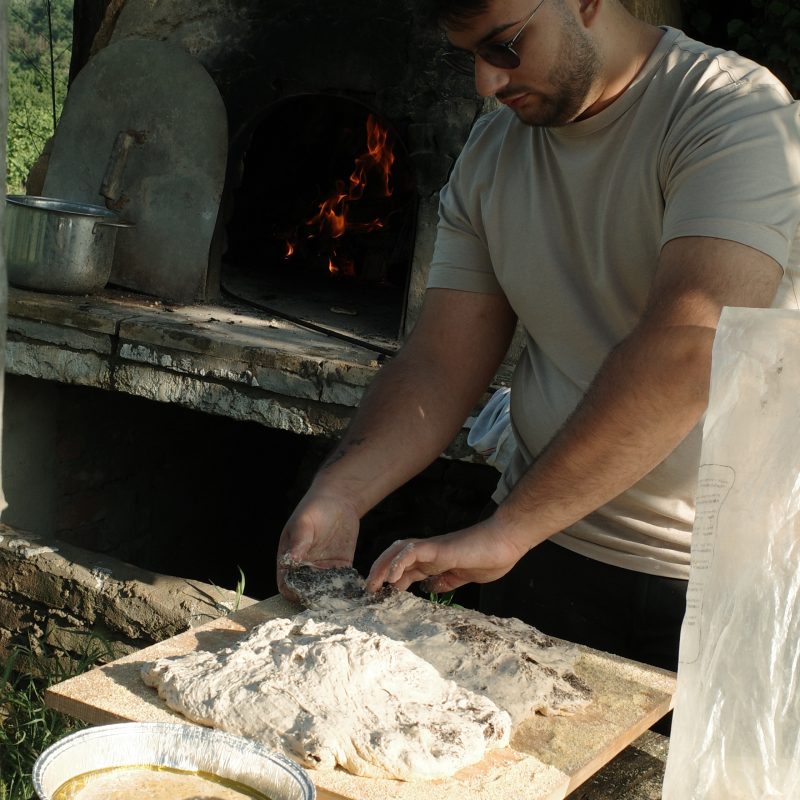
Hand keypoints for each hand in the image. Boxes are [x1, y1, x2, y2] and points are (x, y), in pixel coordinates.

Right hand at [276, 489, 360, 599]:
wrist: (338, 499)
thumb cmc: (313, 507)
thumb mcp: (303, 523)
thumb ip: (298, 543)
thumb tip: (291, 562)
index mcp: (289, 559)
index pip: (286, 584)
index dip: (292, 593)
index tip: (304, 596)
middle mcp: (305, 568)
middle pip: (306, 592)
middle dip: (314, 601)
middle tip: (327, 606)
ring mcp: (323, 568)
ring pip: (325, 590)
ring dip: (333, 598)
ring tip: (343, 604)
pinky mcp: (341, 565)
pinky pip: (343, 582)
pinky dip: (348, 589)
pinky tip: (356, 593)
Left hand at [365, 517, 527, 593]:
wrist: (505, 542)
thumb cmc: (490, 557)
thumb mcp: (462, 577)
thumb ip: (445, 582)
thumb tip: (429, 589)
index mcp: (435, 561)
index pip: (406, 569)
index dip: (392, 580)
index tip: (383, 596)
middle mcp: (430, 553)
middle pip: (396, 557)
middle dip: (380, 572)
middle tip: (369, 590)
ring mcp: (433, 549)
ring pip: (399, 551)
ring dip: (382, 567)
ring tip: (372, 584)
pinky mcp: (439, 547)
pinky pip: (413, 552)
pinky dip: (399, 562)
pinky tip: (392, 578)